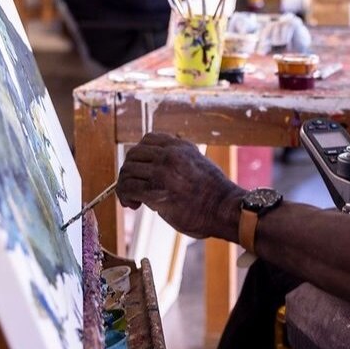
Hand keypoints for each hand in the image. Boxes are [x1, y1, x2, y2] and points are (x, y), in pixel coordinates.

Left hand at [116, 132, 245, 239]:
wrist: (224, 208)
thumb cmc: (215, 192)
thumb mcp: (200, 163)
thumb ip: (181, 160)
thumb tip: (159, 168)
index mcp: (181, 146)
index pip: (148, 140)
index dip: (139, 155)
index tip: (142, 170)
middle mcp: (170, 155)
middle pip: (133, 154)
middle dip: (129, 172)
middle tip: (133, 188)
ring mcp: (163, 172)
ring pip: (127, 171)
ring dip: (125, 186)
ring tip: (133, 200)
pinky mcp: (156, 193)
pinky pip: (129, 188)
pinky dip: (126, 197)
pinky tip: (134, 205)